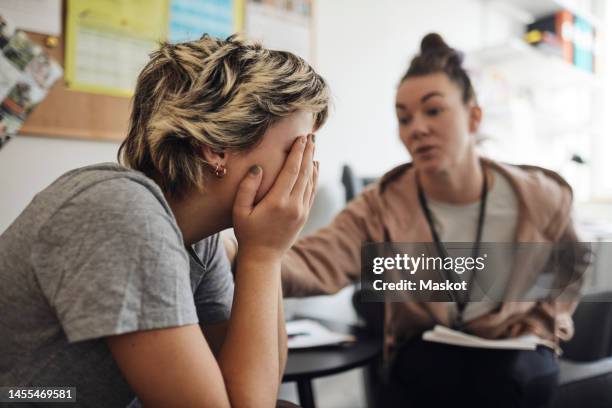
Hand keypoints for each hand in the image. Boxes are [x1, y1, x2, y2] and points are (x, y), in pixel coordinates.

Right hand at [232, 134, 317, 263]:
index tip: (301, 138)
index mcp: (277, 202)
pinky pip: (312, 192)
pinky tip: (314, 168)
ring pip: (310, 182)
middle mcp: (294, 205)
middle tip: (310, 136)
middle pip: (305, 173)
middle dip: (308, 153)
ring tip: (312, 147)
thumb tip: (258, 167)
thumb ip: (247, 188)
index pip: (292, 171)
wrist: (263, 257)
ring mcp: (301, 211)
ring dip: (312, 163)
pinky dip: (314, 178)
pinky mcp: (304, 216)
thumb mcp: (240, 211)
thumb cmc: (247, 233)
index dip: (298, 153)